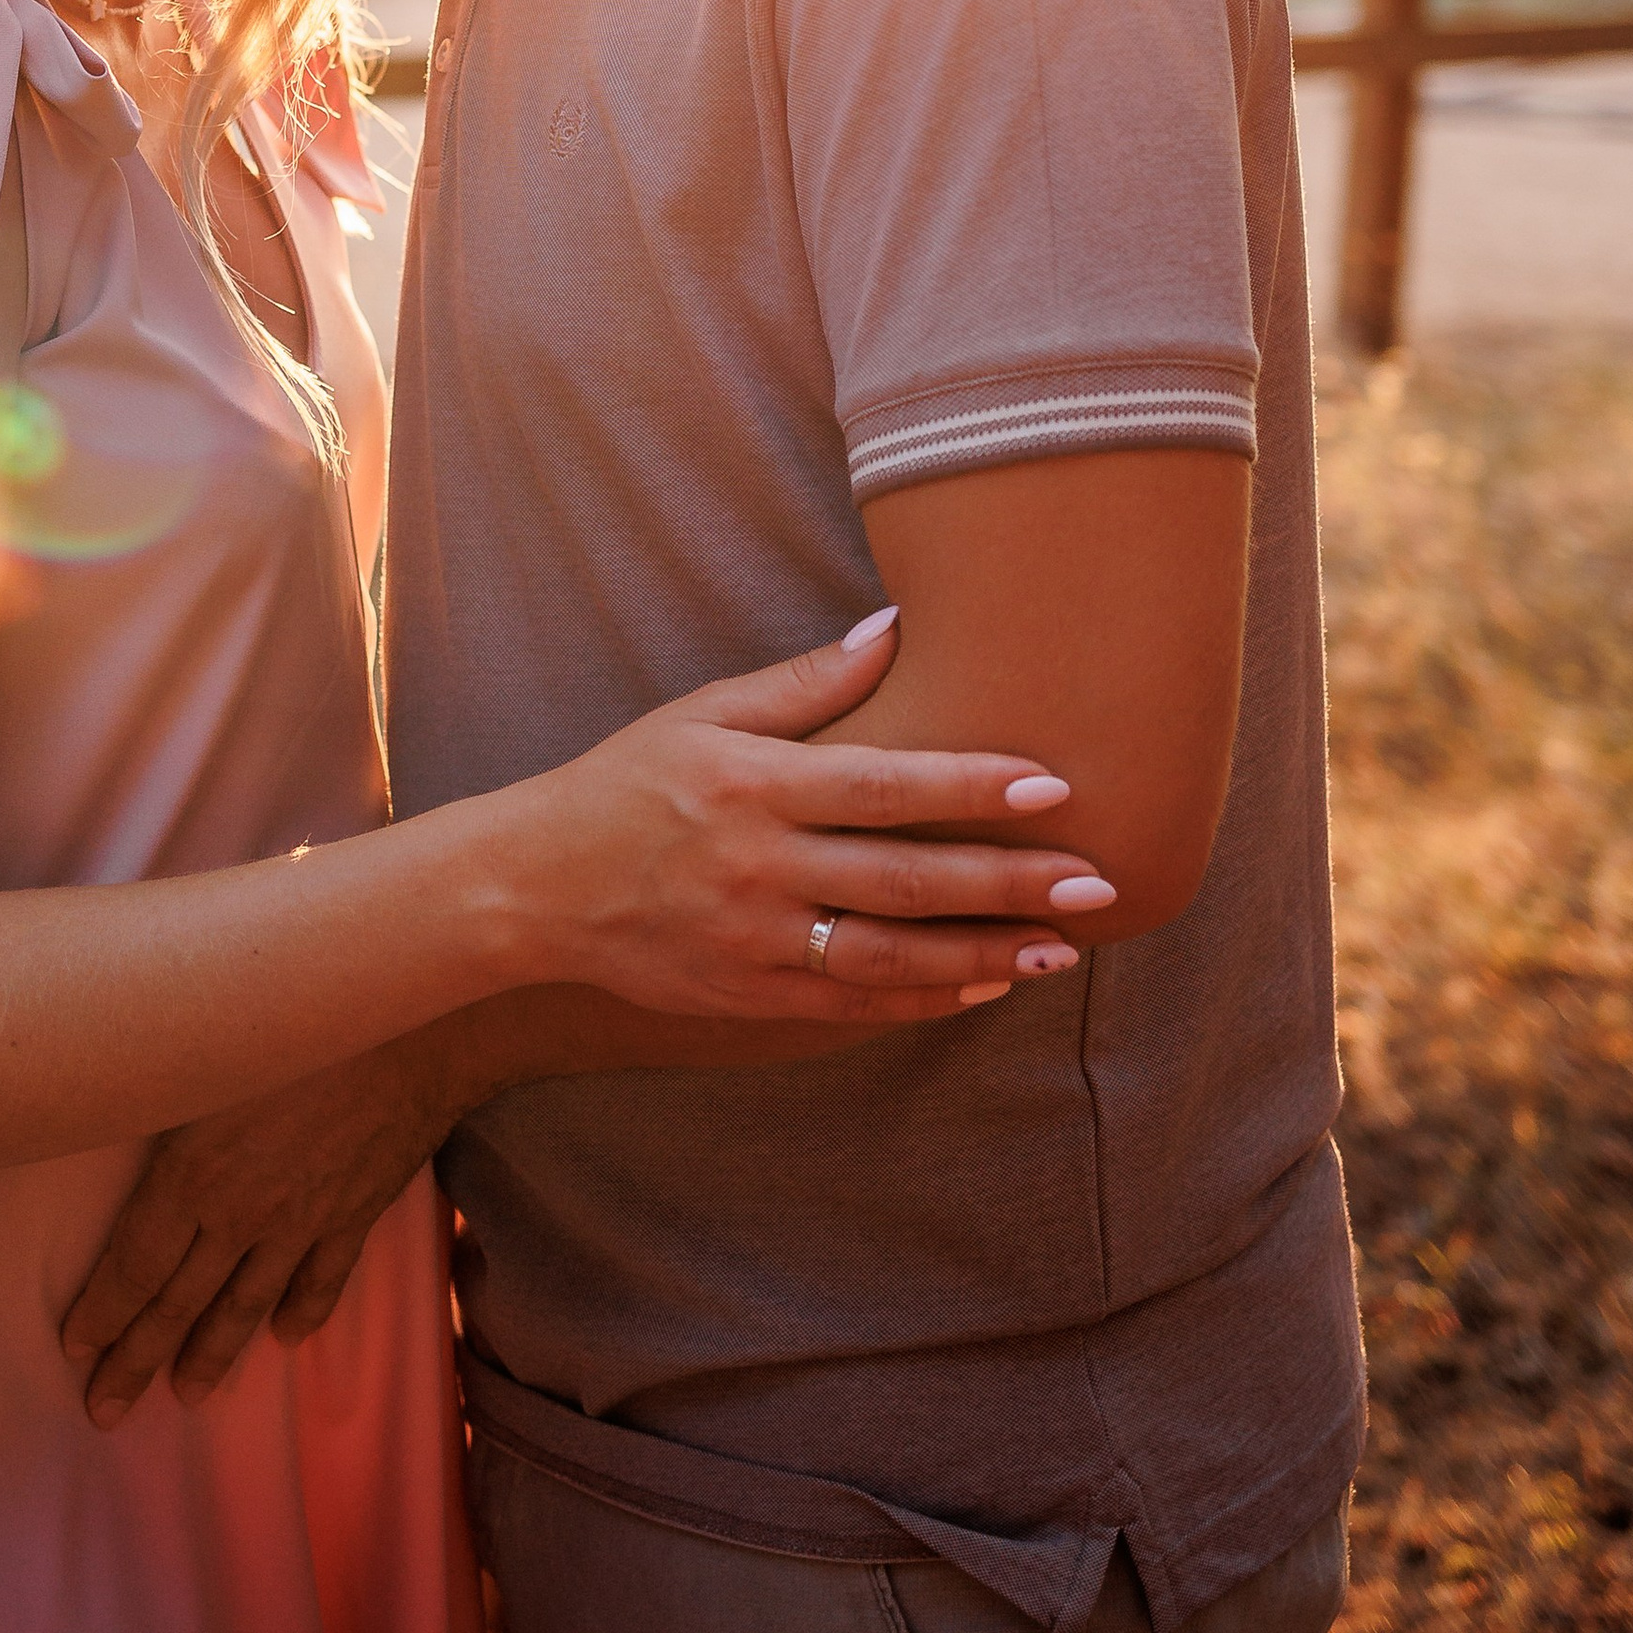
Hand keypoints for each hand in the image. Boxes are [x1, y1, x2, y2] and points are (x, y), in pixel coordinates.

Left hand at [62, 1029, 462, 1429]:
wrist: (406, 1025)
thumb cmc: (289, 1019)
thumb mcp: (201, 1049)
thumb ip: (153, 1092)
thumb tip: (101, 1097)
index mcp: (192, 1175)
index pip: (134, 1263)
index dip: (102, 1310)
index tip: (76, 1347)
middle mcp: (240, 1214)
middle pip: (177, 1302)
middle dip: (135, 1359)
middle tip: (105, 1410)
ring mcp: (301, 1222)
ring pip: (245, 1303)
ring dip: (211, 1353)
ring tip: (186, 1394)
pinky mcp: (353, 1214)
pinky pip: (322, 1277)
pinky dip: (303, 1311)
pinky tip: (287, 1338)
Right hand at [510, 612, 1110, 1018]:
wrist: (535, 887)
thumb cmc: (628, 782)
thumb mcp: (703, 713)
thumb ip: (805, 684)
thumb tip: (896, 630)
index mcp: (751, 785)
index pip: (882, 787)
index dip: (970, 786)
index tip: (1052, 784)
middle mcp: (757, 867)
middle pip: (904, 880)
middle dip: (1008, 883)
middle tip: (1097, 881)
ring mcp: (753, 941)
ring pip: (891, 956)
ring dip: (985, 953)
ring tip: (1063, 947)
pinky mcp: (749, 995)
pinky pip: (854, 1003)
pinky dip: (925, 996)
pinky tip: (986, 982)